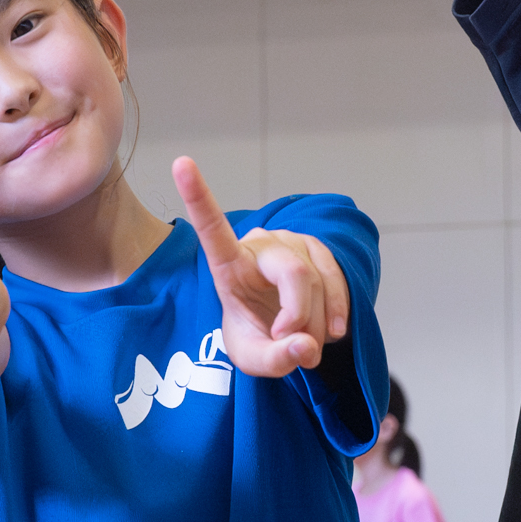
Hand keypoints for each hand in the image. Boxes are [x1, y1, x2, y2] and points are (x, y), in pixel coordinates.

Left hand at [174, 157, 347, 377]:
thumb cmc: (257, 334)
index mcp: (229, 264)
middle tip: (298, 348)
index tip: (180, 162)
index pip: (212, 229)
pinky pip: (338, 280)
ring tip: (307, 344)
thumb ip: (274, 359)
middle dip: (301, 316)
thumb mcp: (253, 358)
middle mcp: (261, 244)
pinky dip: (340, 313)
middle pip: (294, 273)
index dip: (198, 196)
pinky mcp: (321, 251)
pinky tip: (334, 332)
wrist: (286, 331)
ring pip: (318, 282)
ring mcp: (294, 243)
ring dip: (319, 324)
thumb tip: (305, 346)